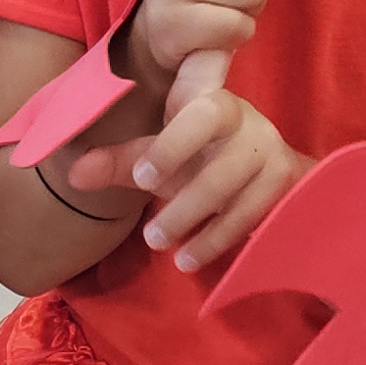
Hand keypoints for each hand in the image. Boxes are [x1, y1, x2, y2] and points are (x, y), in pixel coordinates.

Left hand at [66, 64, 303, 272]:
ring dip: (208, 233)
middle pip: (225, 169)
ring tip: (174, 256)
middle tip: (151, 238)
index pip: (202, 114)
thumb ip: (121, 163)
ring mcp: (276, 161)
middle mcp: (253, 130)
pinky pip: (262, 221)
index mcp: (218, 107)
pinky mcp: (291, 192)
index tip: (142, 180)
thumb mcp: (162, 157)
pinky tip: (199, 257)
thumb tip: (74, 175)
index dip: (173, 147)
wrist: (266, 168)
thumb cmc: (203, 156)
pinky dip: (228, 242)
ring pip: (246, 200)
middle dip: (186, 207)